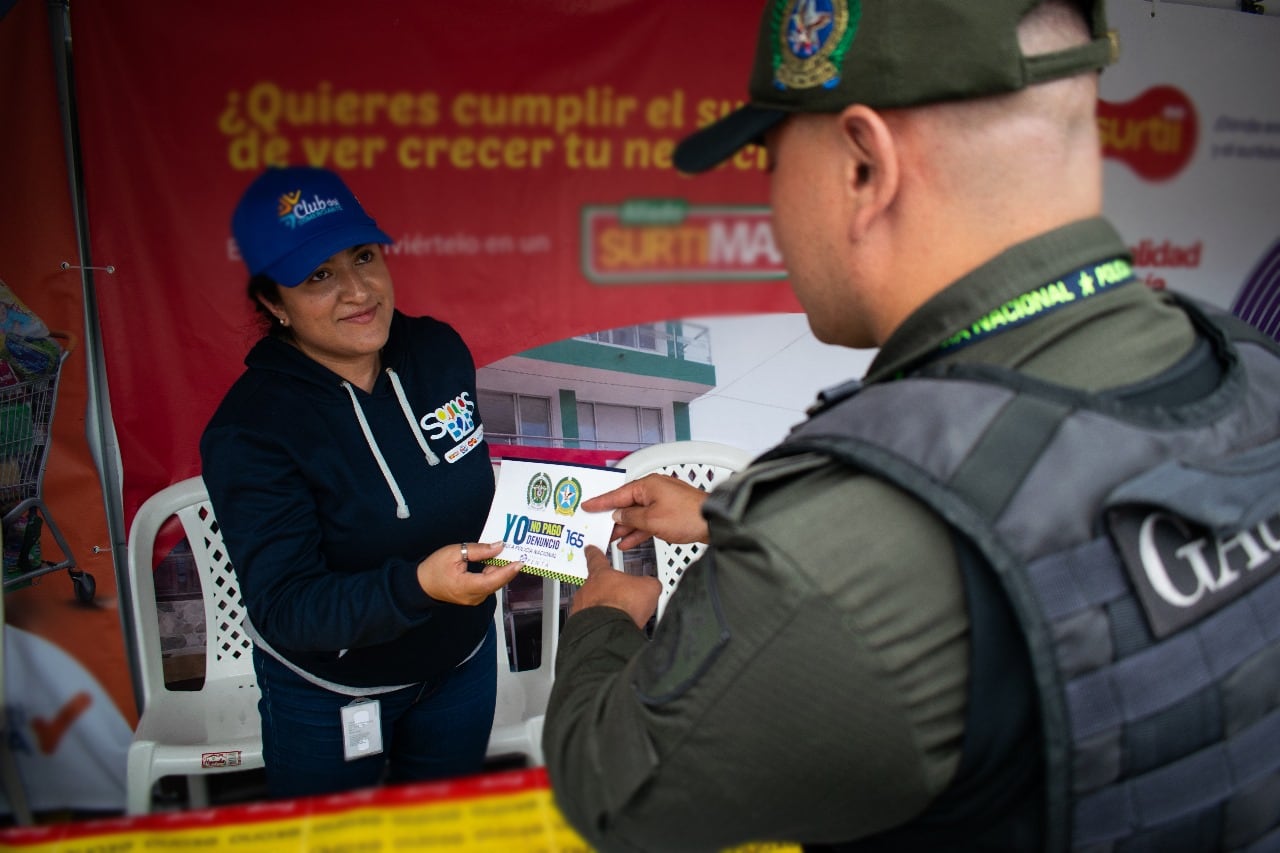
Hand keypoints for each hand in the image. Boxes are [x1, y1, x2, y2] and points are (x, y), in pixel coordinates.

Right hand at [417, 541, 521, 605]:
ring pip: (494, 584)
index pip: (492, 581)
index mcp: (466, 586)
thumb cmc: (435, 568)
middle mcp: (473, 596)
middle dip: (508, 568)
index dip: (508, 572)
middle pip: (496, 582)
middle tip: (518, 553)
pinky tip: (496, 561)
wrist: (422, 584)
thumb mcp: (455, 552)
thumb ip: (478, 550)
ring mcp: (474, 598)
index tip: (520, 562)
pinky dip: (493, 573)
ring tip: (509, 554)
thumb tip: (499, 546)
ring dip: (501, 570)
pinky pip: (488, 585)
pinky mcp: (474, 596)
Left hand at [570, 545, 660, 628]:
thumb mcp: (648, 587)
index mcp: (601, 574)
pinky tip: (611, 627)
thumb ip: (647, 582)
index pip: (596, 558)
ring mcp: (581, 607)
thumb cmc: (624, 607)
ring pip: (590, 605)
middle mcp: (587, 589)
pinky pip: (588, 622)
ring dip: (602, 609)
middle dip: (606, 591)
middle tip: (619, 598)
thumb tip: (652, 585)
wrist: (610, 630)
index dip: (594, 553)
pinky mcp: (579, 624)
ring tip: (618, 617)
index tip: (591, 549)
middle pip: (594, 585)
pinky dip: (598, 624)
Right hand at [581, 473, 709, 551]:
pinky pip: (648, 521)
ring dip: (625, 528)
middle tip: (598, 528)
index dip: (601, 502)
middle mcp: (654, 490)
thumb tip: (618, 517)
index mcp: (648, 485)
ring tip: (611, 539)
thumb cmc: (687, 516)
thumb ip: (630, 518)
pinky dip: (639, 531)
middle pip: (627, 505)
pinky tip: (628, 542)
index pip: (617, 494)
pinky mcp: (670, 513)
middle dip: (613, 519)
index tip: (587, 506)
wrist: (713, 523)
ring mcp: (663, 502)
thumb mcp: (651, 520)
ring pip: (637, 515)